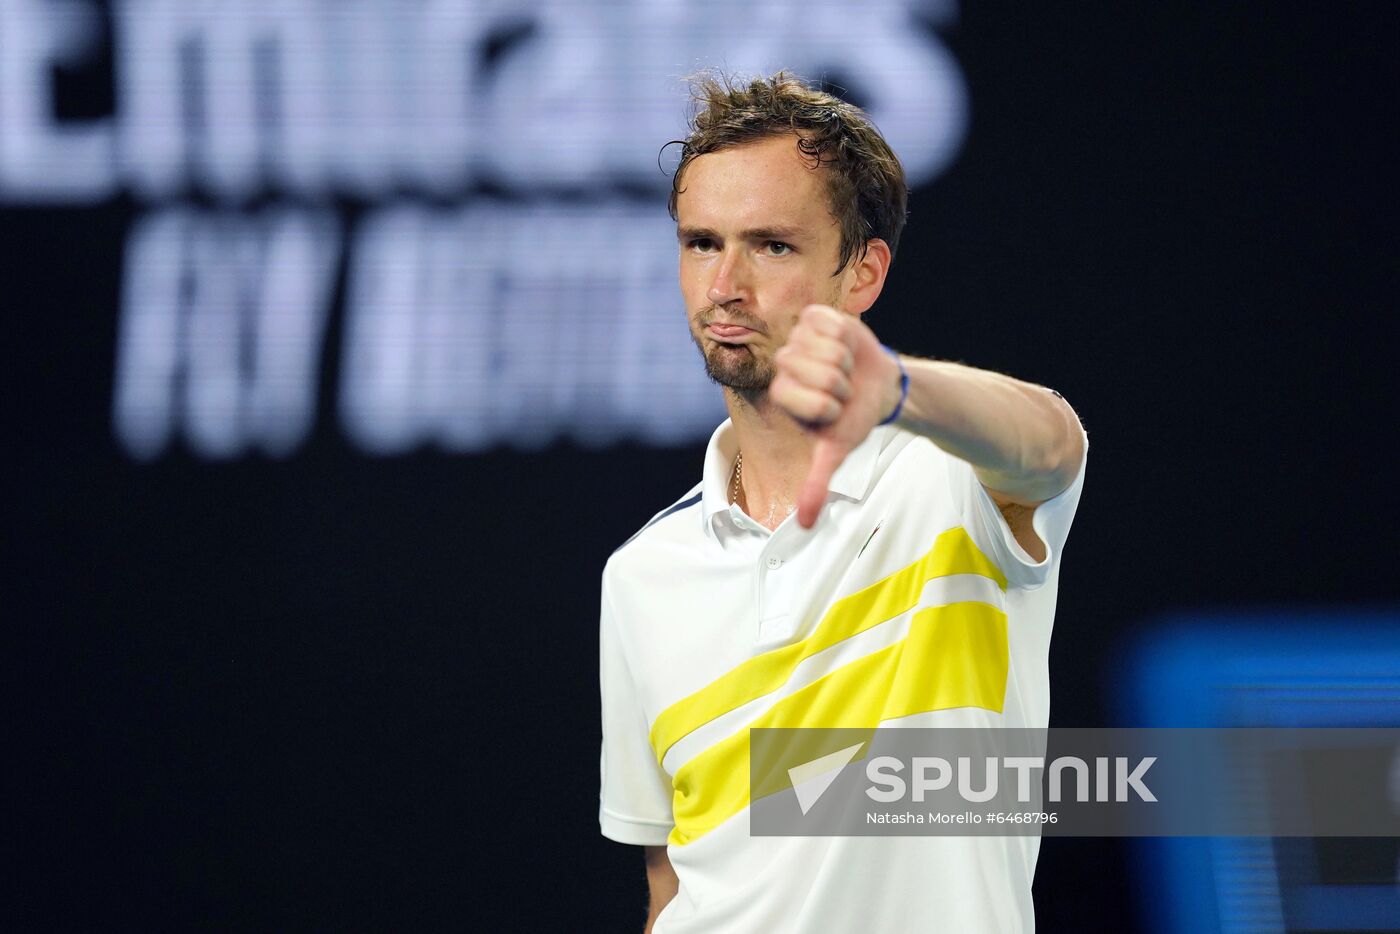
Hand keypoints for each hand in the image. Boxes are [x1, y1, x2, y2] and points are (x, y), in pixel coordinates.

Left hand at [770, 304, 903, 528]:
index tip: (834, 410)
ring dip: (846, 360)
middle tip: (842, 389)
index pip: (806, 398)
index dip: (830, 406)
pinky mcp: (815, 317)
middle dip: (841, 384)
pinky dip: (846, 335)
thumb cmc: (852, 418)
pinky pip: (830, 323)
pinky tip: (845, 346)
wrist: (877, 386)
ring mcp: (798, 338)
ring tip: (846, 369)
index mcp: (781, 395)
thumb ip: (816, 484)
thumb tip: (805, 525)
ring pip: (827, 347)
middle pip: (818, 371)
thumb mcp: (835, 451)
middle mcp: (783, 365)